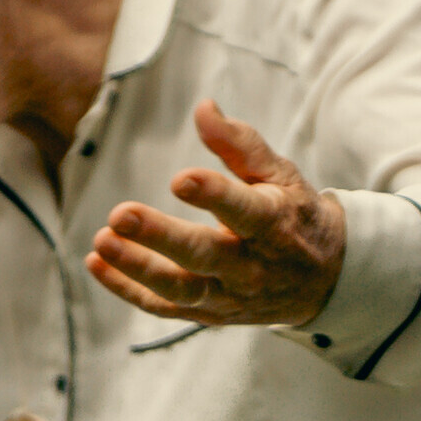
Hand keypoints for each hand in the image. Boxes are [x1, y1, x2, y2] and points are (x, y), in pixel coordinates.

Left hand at [84, 103, 347, 328]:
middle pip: (204, 255)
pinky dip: (127, 289)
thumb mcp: (280, 175)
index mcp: (275, 224)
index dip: (214, 196)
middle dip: (160, 237)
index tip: (180, 178)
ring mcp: (229, 295)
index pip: (246, 211)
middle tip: (120, 214)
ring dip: (137, 268)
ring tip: (101, 241)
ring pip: (180, 289)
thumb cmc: (294, 215)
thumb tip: (202, 107)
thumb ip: (240, 144)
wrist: (323, 280)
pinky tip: (96, 263)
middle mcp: (252, 266)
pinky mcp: (208, 314)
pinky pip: (164, 307)